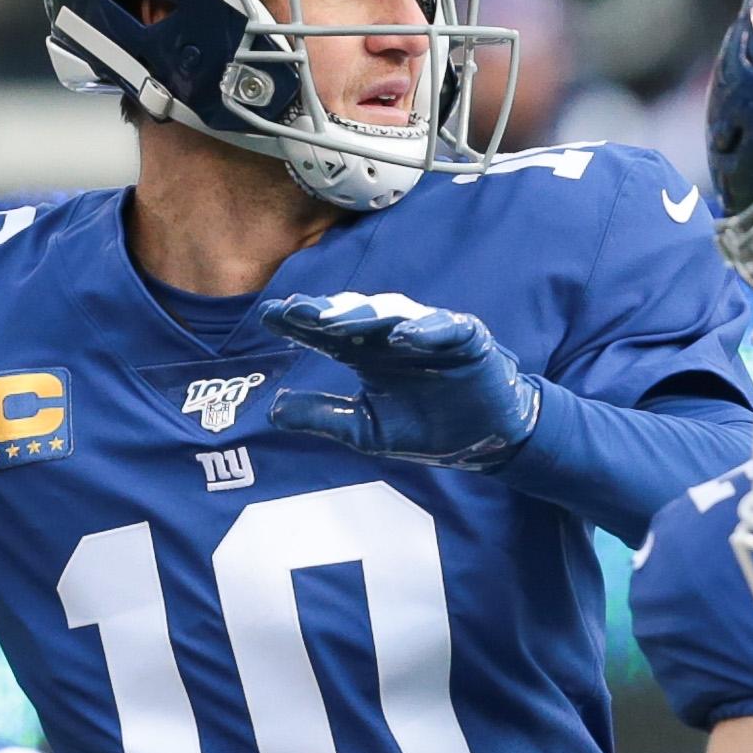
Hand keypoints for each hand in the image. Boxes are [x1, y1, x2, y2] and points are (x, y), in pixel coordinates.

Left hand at [260, 291, 542, 467]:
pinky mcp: (467, 339)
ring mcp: (429, 334)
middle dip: (325, 311)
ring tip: (336, 321)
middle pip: (353, 315)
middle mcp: (392, 337)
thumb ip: (323, 417)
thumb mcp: (365, 430)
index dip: (297, 322)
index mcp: (365, 353)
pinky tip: (402, 337)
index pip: (325, 332)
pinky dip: (426, 330)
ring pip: (393, 314)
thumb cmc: (426, 429)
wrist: (484, 440)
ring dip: (365, 316)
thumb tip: (272, 410)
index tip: (267, 315)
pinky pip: (447, 327)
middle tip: (295, 311)